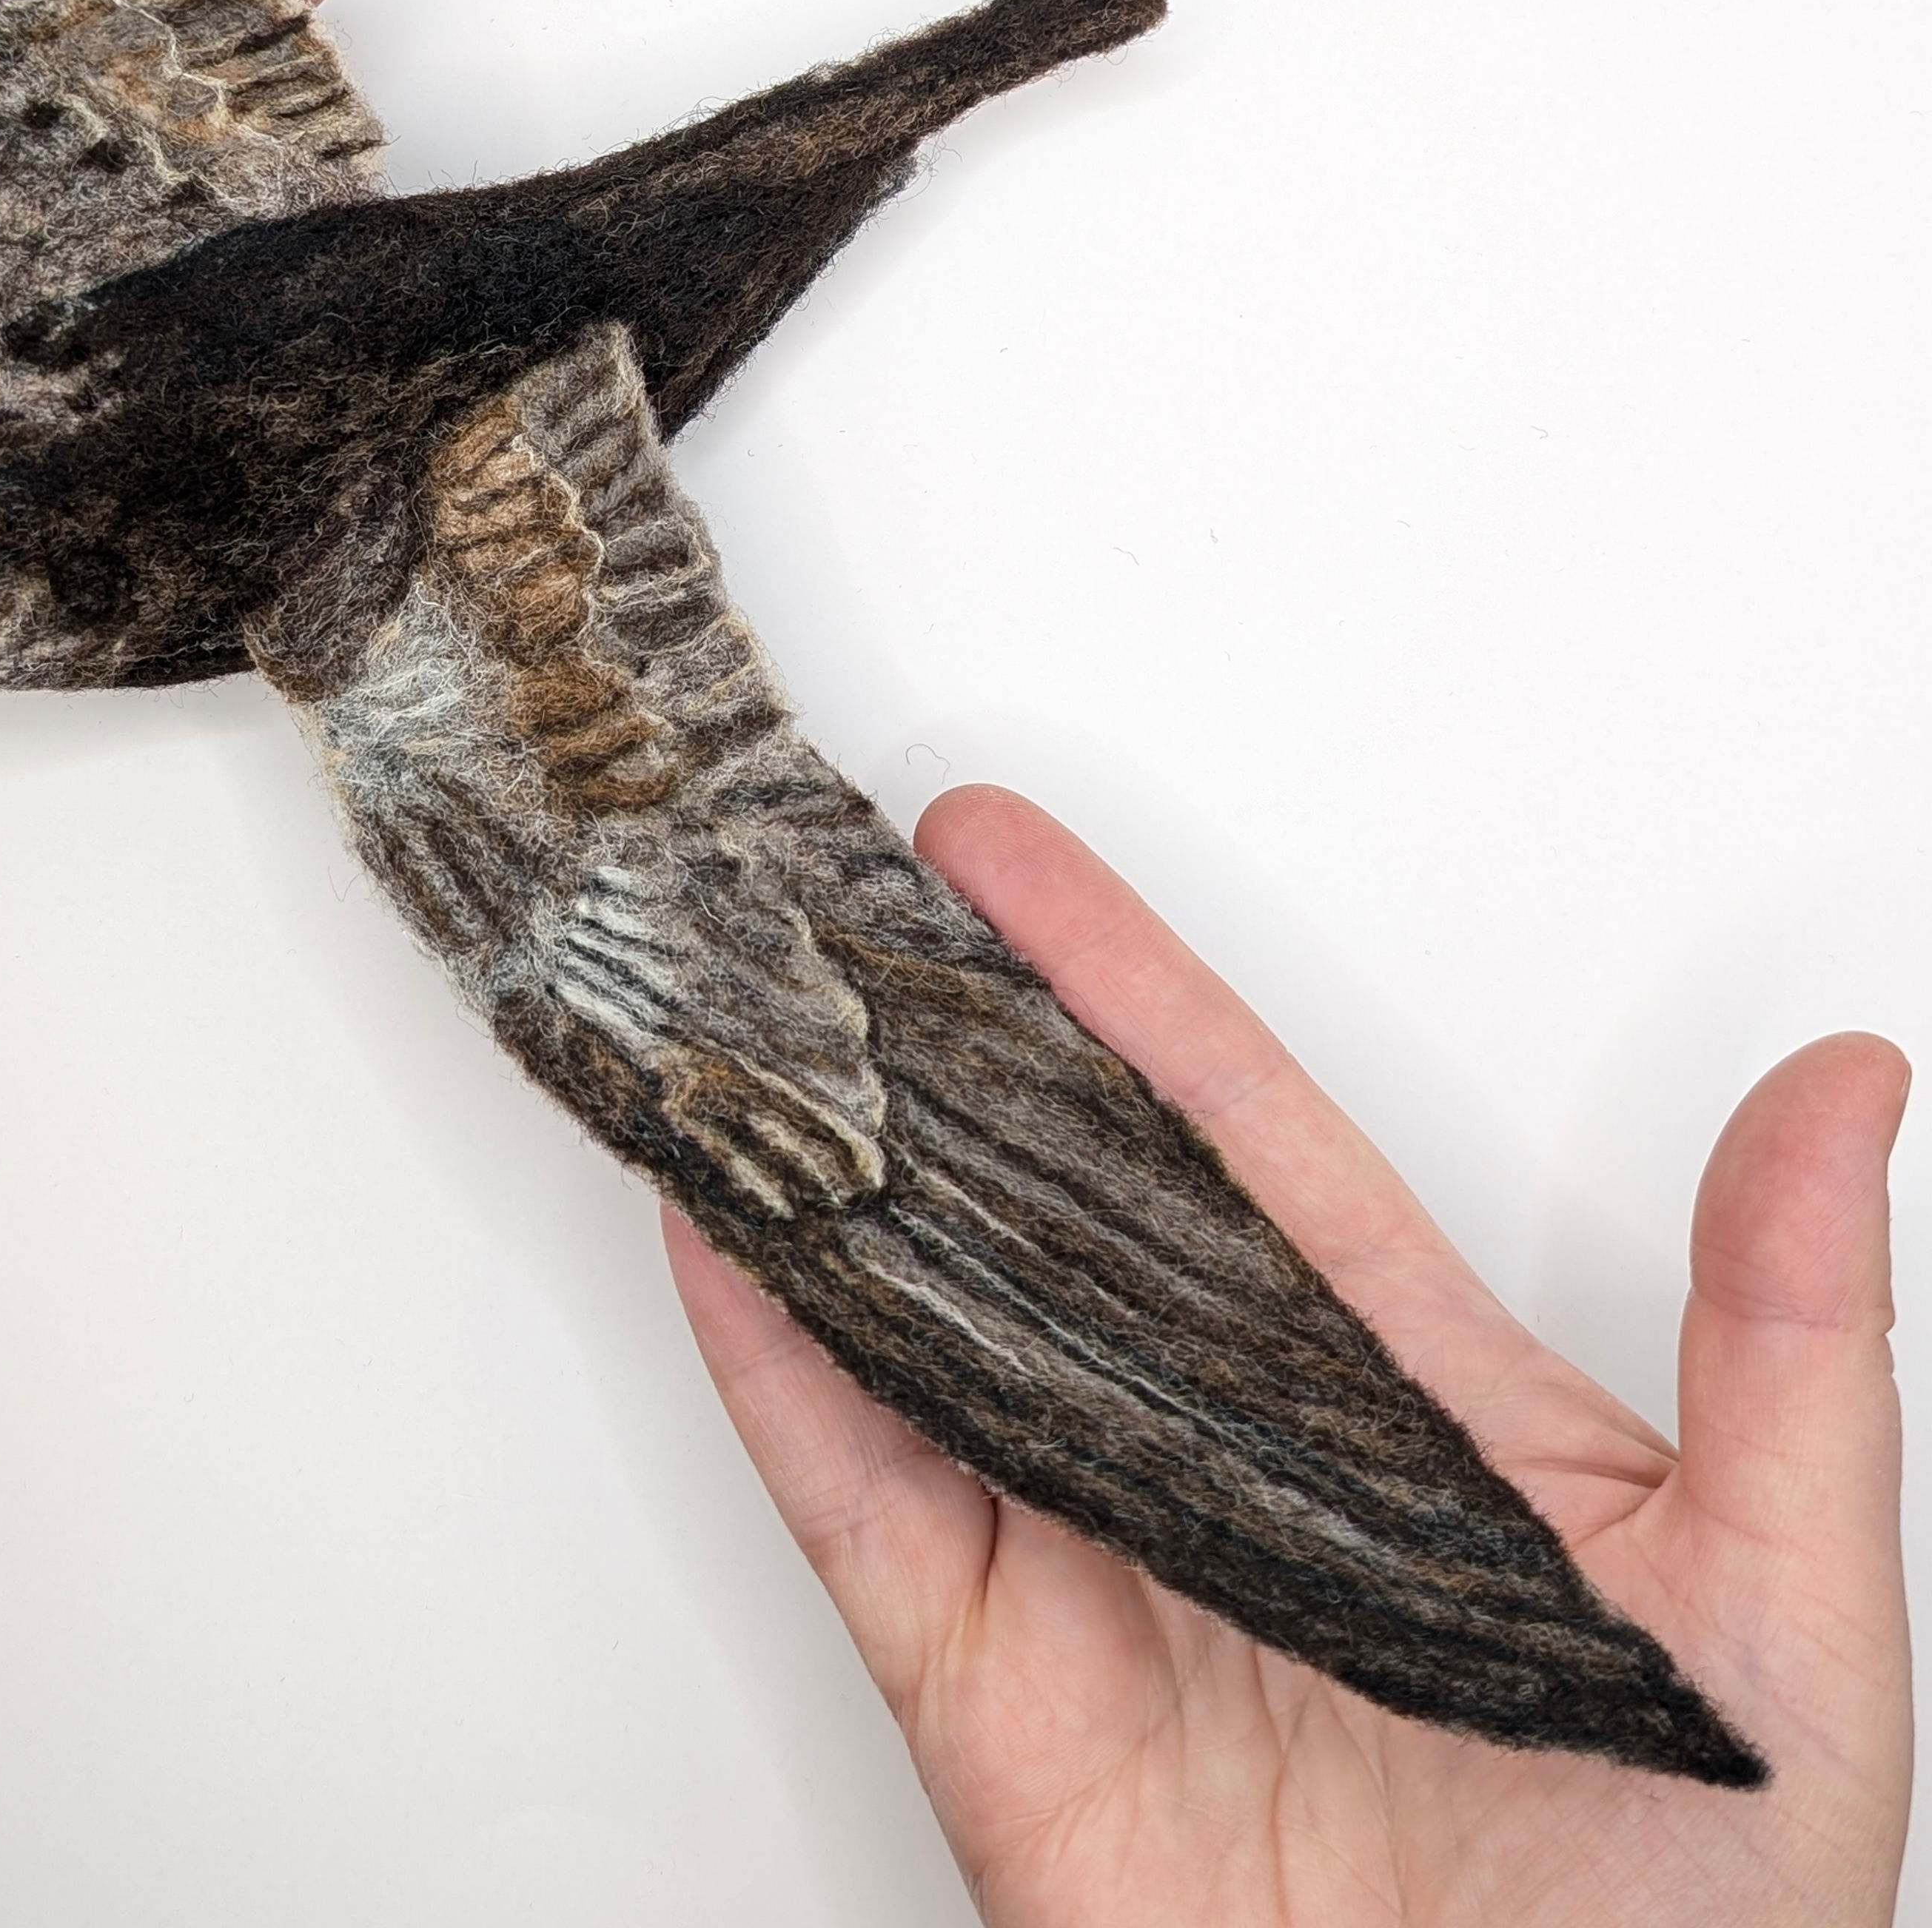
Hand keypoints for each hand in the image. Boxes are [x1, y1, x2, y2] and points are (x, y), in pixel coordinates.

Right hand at [668, 786, 1911, 1925]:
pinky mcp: (986, 1677)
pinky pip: (854, 1490)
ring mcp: (1087, 1550)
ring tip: (746, 1016)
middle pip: (1044, 1184)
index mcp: (1389, 1395)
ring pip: (924, 1309)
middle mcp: (1216, 1443)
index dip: (1114, 978)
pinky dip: (773, 1363)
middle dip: (937, 1026)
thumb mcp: (1788, 1612)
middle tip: (826, 887)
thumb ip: (1795, 1339)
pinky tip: (720, 1229)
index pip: (1225, 1128)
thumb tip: (1848, 1092)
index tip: (1005, 861)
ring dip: (831, 1162)